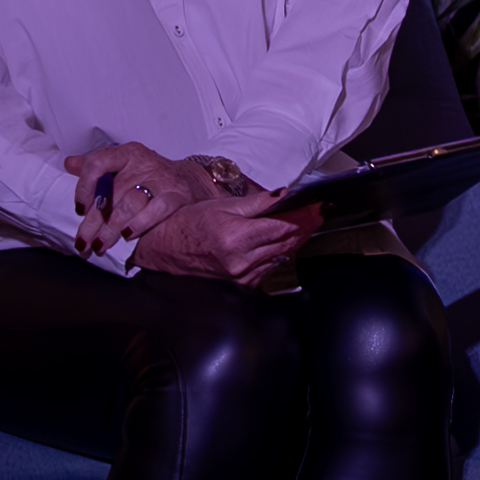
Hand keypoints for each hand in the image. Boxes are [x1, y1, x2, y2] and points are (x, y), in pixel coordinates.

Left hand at [63, 142, 202, 259]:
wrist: (189, 180)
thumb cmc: (148, 176)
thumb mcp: (122, 165)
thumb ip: (96, 167)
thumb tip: (69, 164)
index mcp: (126, 154)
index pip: (96, 164)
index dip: (84, 188)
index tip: (80, 209)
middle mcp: (143, 163)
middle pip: (111, 192)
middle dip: (94, 221)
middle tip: (83, 241)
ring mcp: (161, 178)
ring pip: (130, 203)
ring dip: (112, 227)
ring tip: (100, 244)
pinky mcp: (177, 195)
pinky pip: (157, 209)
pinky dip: (140, 222)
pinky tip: (127, 235)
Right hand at [127, 185, 324, 286]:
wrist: (162, 247)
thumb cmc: (187, 224)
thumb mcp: (222, 206)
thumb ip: (257, 203)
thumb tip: (283, 195)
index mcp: (236, 238)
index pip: (283, 228)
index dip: (303, 217)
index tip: (317, 208)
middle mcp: (240, 261)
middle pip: (285, 243)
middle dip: (303, 228)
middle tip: (316, 214)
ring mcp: (240, 276)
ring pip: (279, 257)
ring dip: (292, 242)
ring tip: (303, 226)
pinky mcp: (239, 285)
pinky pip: (267, 269)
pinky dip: (275, 255)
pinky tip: (279, 244)